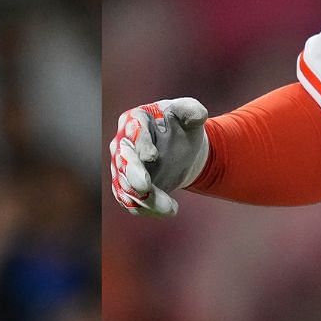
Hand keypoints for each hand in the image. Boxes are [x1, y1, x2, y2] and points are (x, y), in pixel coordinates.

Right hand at [109, 98, 209, 216]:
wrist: (181, 149)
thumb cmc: (181, 126)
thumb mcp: (190, 114)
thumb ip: (192, 110)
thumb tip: (199, 115)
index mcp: (134, 120)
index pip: (133, 131)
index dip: (141, 144)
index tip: (152, 156)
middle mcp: (123, 144)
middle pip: (123, 161)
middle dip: (133, 174)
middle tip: (145, 187)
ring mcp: (122, 168)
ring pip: (126, 187)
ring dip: (145, 199)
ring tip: (170, 207)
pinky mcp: (128, 188)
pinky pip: (132, 203)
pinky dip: (149, 209)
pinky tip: (170, 210)